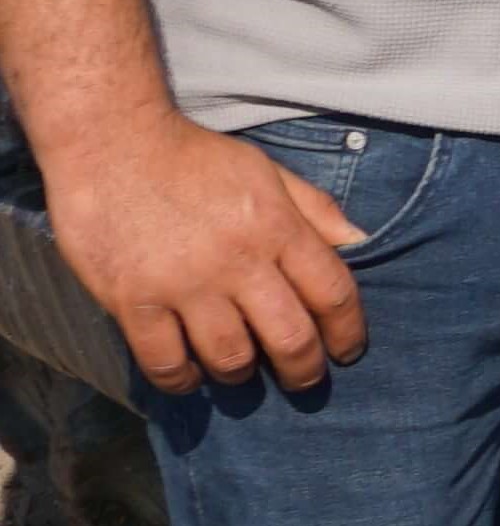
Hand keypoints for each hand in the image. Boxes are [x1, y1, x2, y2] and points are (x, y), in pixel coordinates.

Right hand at [47, 113, 367, 391]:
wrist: (112, 144)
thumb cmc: (195, 159)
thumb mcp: (268, 171)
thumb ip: (316, 209)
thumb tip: (361, 242)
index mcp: (277, 227)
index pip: (333, 293)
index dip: (348, 332)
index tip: (348, 352)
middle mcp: (237, 261)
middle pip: (289, 337)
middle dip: (304, 370)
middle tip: (303, 381)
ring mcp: (183, 285)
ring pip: (230, 357)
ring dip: (242, 373)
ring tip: (242, 370)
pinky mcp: (132, 300)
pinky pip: (165, 361)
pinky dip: (182, 379)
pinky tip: (189, 375)